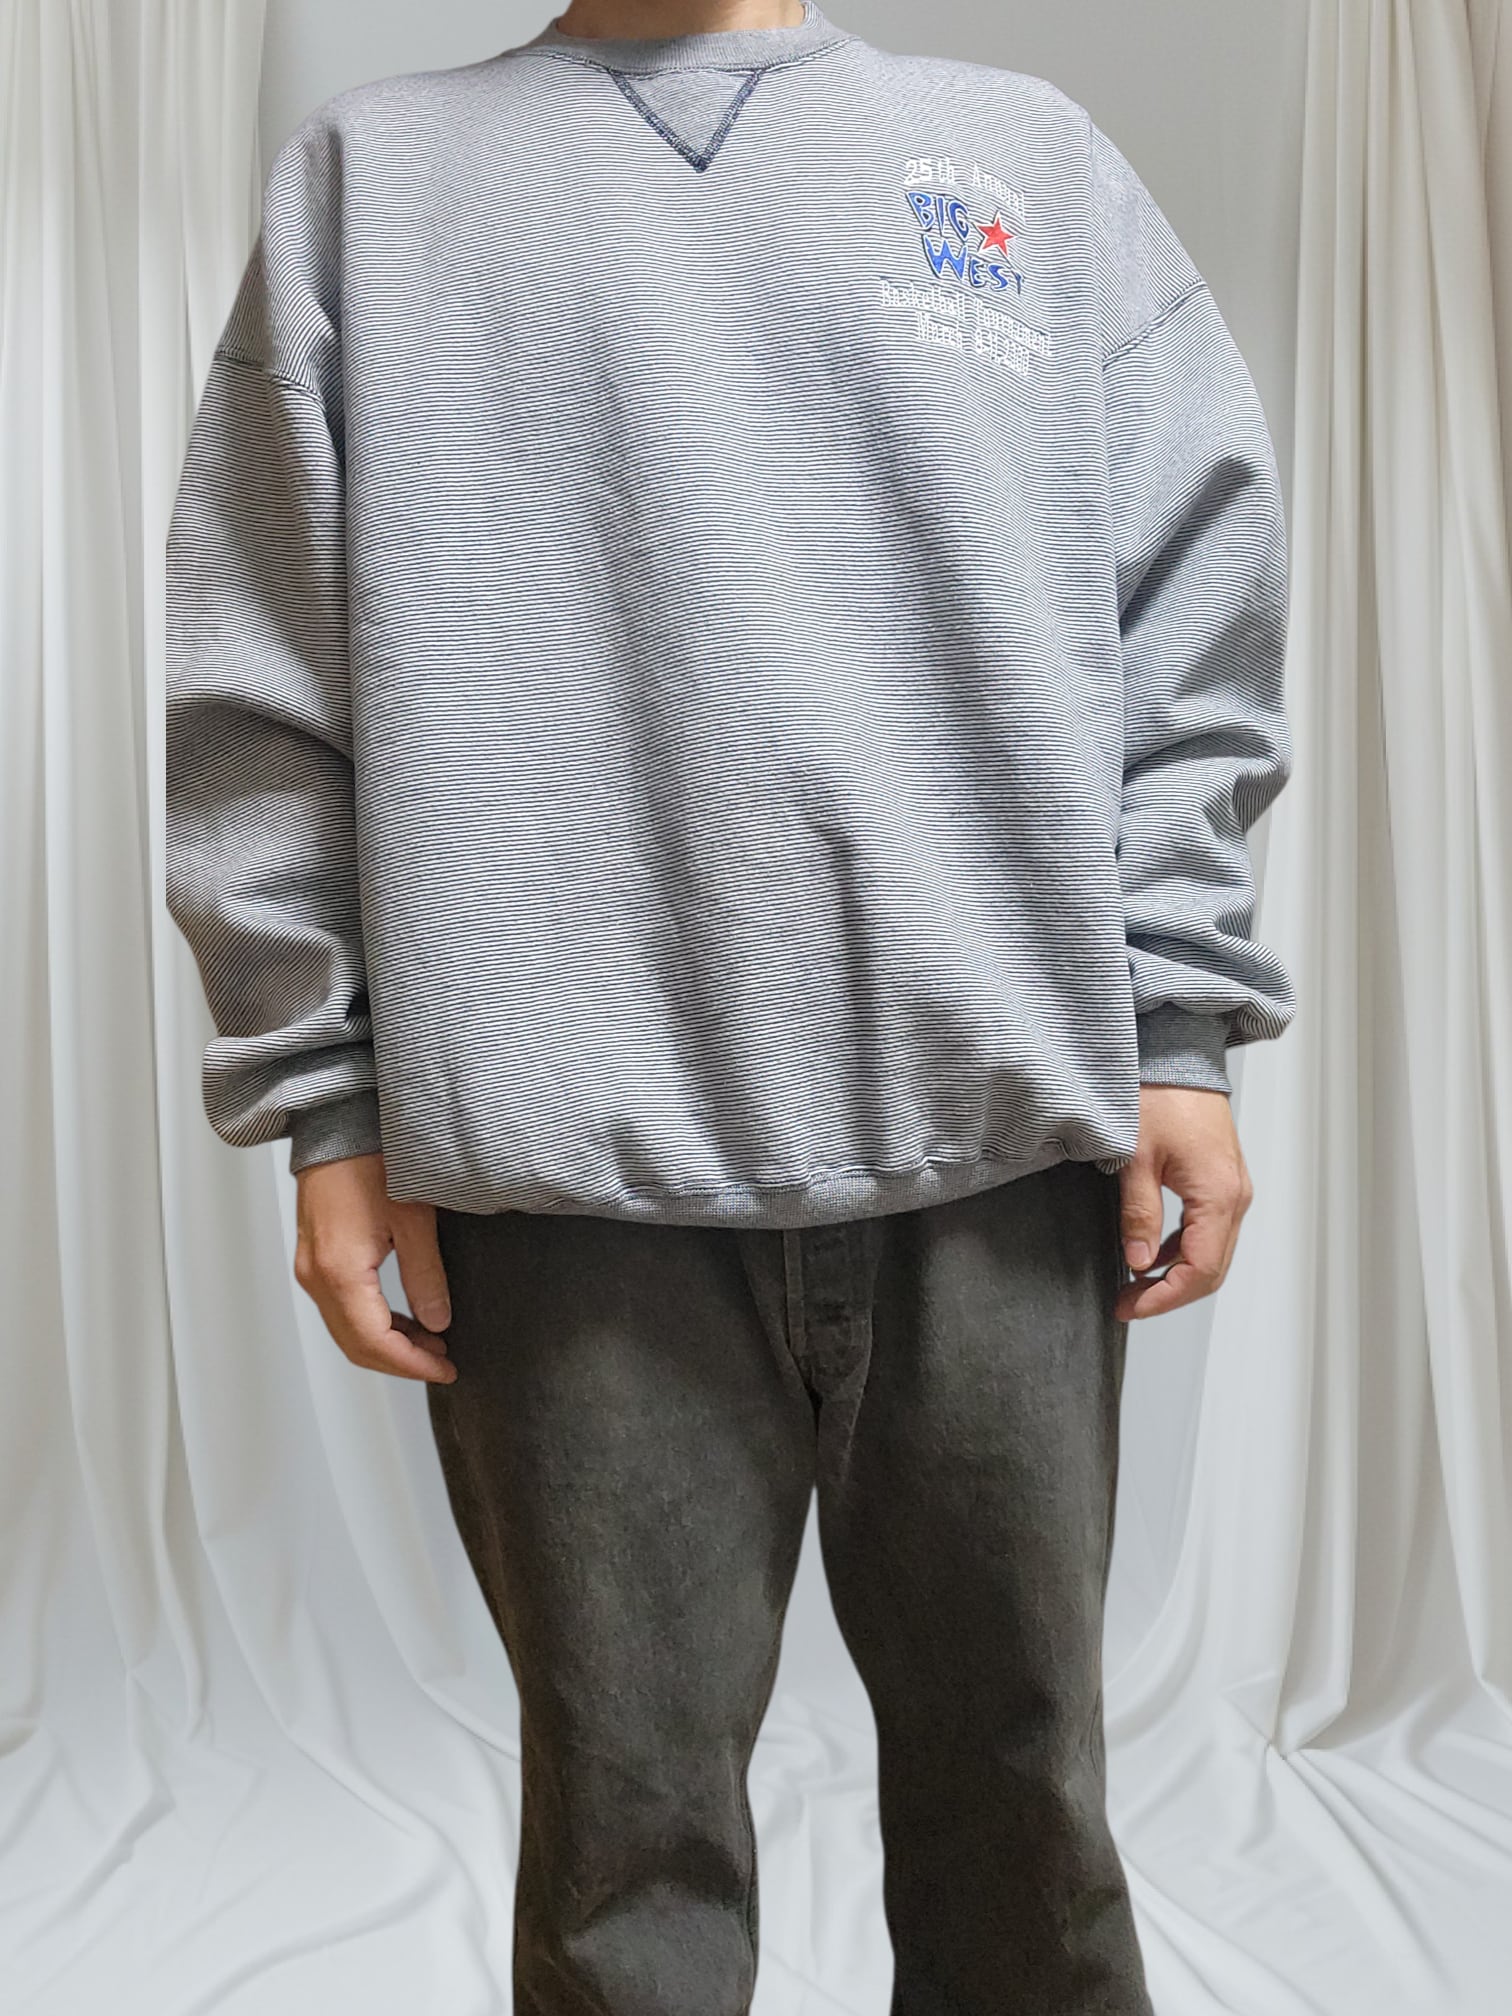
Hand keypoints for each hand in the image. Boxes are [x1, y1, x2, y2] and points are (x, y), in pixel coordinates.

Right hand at [293, 1152, 457, 1382]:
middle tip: (443, 1361)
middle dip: (401, 1361)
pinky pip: (340, 1308)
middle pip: (355, 1345)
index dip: (412, 1365)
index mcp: (340, 1272)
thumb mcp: (414, 1219)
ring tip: (432, 1341)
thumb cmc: (371, 1159)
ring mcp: (309, 1268)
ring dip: (387, 1343)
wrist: (336, 1125)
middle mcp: (315, 1277)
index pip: (375, 1342)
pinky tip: (404, 1318)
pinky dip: (371, 1322)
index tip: (446, 1369)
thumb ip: (426, 1276)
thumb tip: (438, 1322)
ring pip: (346, 1329)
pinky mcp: (313, 1258)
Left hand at [1115, 1085, 1252, 1320]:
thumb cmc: (1159, 1093)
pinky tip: (1151, 1252)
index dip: (1163, 1298)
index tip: (1129, 1306)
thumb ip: (1138, 1214)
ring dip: (1176, 1274)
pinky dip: (1181, 1249)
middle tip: (1127, 1302)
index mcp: (1218, 1194)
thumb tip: (1139, 1262)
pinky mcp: (1222, 1180)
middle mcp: (1235, 1195)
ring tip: (1134, 1284)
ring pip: (1212, 1252)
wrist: (1179, 1053)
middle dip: (1168, 1293)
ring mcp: (1233, 1188)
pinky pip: (1208, 1229)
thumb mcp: (1136, 1156)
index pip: (1199, 1270)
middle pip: (1211, 1269)